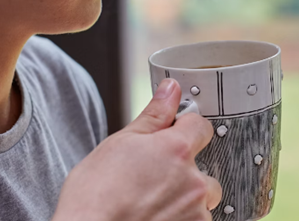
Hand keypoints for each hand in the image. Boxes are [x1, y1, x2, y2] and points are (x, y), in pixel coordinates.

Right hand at [52, 78, 221, 220]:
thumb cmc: (95, 199)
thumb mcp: (119, 144)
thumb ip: (154, 116)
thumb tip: (170, 90)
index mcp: (177, 150)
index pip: (200, 125)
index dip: (185, 128)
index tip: (173, 136)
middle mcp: (193, 181)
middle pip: (203, 167)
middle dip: (184, 171)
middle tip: (152, 180)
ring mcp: (195, 211)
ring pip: (201, 199)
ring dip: (185, 199)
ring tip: (151, 203)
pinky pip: (195, 220)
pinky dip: (180, 219)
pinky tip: (154, 217)